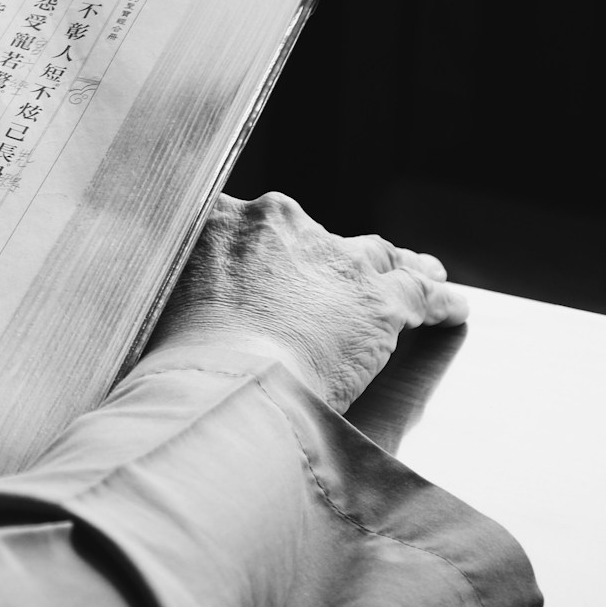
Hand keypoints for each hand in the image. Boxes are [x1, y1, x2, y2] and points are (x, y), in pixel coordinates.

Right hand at [144, 192, 466, 410]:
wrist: (220, 386)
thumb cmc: (173, 359)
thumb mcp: (152, 304)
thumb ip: (167, 291)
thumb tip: (157, 305)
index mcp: (217, 220)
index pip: (241, 222)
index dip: (251, 246)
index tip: (255, 261)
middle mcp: (277, 223)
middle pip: (307, 233)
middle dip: (318, 256)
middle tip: (324, 280)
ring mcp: (331, 257)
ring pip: (373, 253)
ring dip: (394, 265)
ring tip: (419, 272)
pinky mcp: (379, 299)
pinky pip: (421, 294)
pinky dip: (439, 302)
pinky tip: (454, 309)